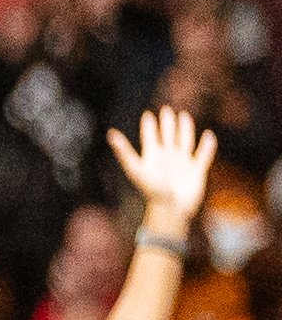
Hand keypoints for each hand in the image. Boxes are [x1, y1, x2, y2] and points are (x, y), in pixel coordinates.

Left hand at [111, 104, 218, 239]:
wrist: (170, 210)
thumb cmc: (151, 190)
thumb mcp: (135, 168)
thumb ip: (124, 151)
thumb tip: (110, 133)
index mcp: (153, 159)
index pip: (150, 138)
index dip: (149, 127)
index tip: (148, 115)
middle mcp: (167, 160)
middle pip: (167, 137)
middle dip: (166, 124)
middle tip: (166, 109)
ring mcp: (182, 165)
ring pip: (184, 142)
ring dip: (184, 130)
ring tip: (184, 116)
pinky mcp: (197, 171)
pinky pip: (203, 155)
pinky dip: (207, 146)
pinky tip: (208, 135)